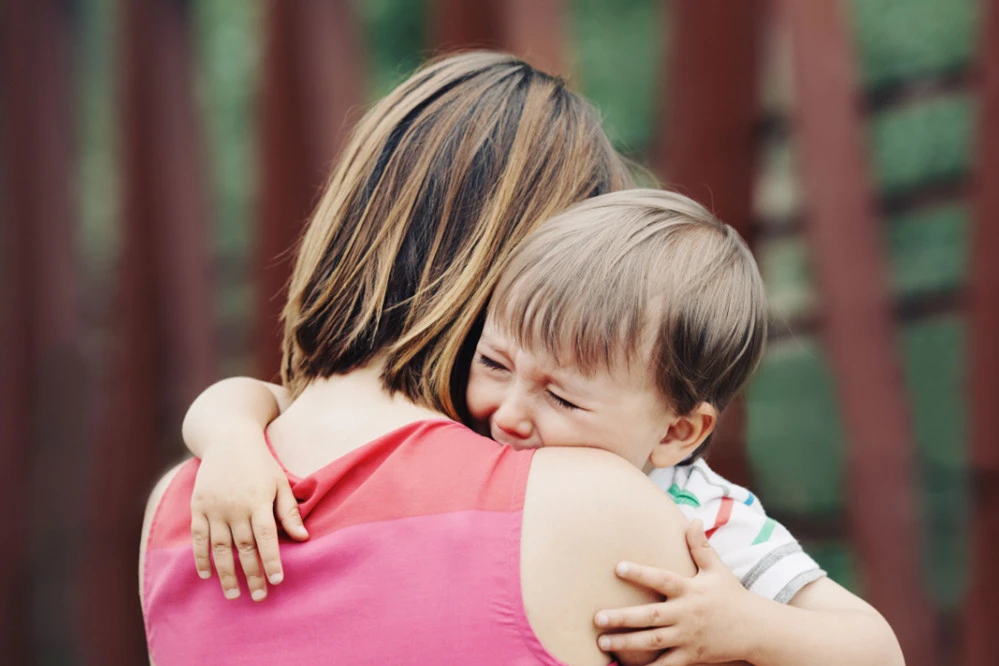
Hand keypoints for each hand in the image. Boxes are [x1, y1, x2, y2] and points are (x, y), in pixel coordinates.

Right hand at [190, 434, 308, 600]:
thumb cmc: (260, 463)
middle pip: (243, 547)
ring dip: (226, 574)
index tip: (277, 581)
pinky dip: (201, 558)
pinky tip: (208, 575)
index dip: (271, 560)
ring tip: (233, 595)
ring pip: (220, 547)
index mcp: (259, 501)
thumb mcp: (280, 482)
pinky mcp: (198, 506)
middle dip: (251, 574)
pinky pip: (198, 538)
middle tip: (259, 597)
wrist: (228, 439)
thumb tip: (303, 538)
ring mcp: (214, 507)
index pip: (266, 537)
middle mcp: (235, 506)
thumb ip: (289, 511)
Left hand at [594, 520, 759, 664]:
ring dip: (626, 643)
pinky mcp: (692, 656)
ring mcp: (688, 637)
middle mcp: (686, 614)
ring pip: (653, 642)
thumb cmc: (731, 595)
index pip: (662, 579)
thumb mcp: (717, 569)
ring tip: (602, 642)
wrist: (756, 629)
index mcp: (689, 589)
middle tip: (597, 618)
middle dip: (622, 618)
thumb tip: (693, 519)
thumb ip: (700, 546)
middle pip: (650, 616)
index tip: (617, 567)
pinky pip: (667, 665)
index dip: (640, 573)